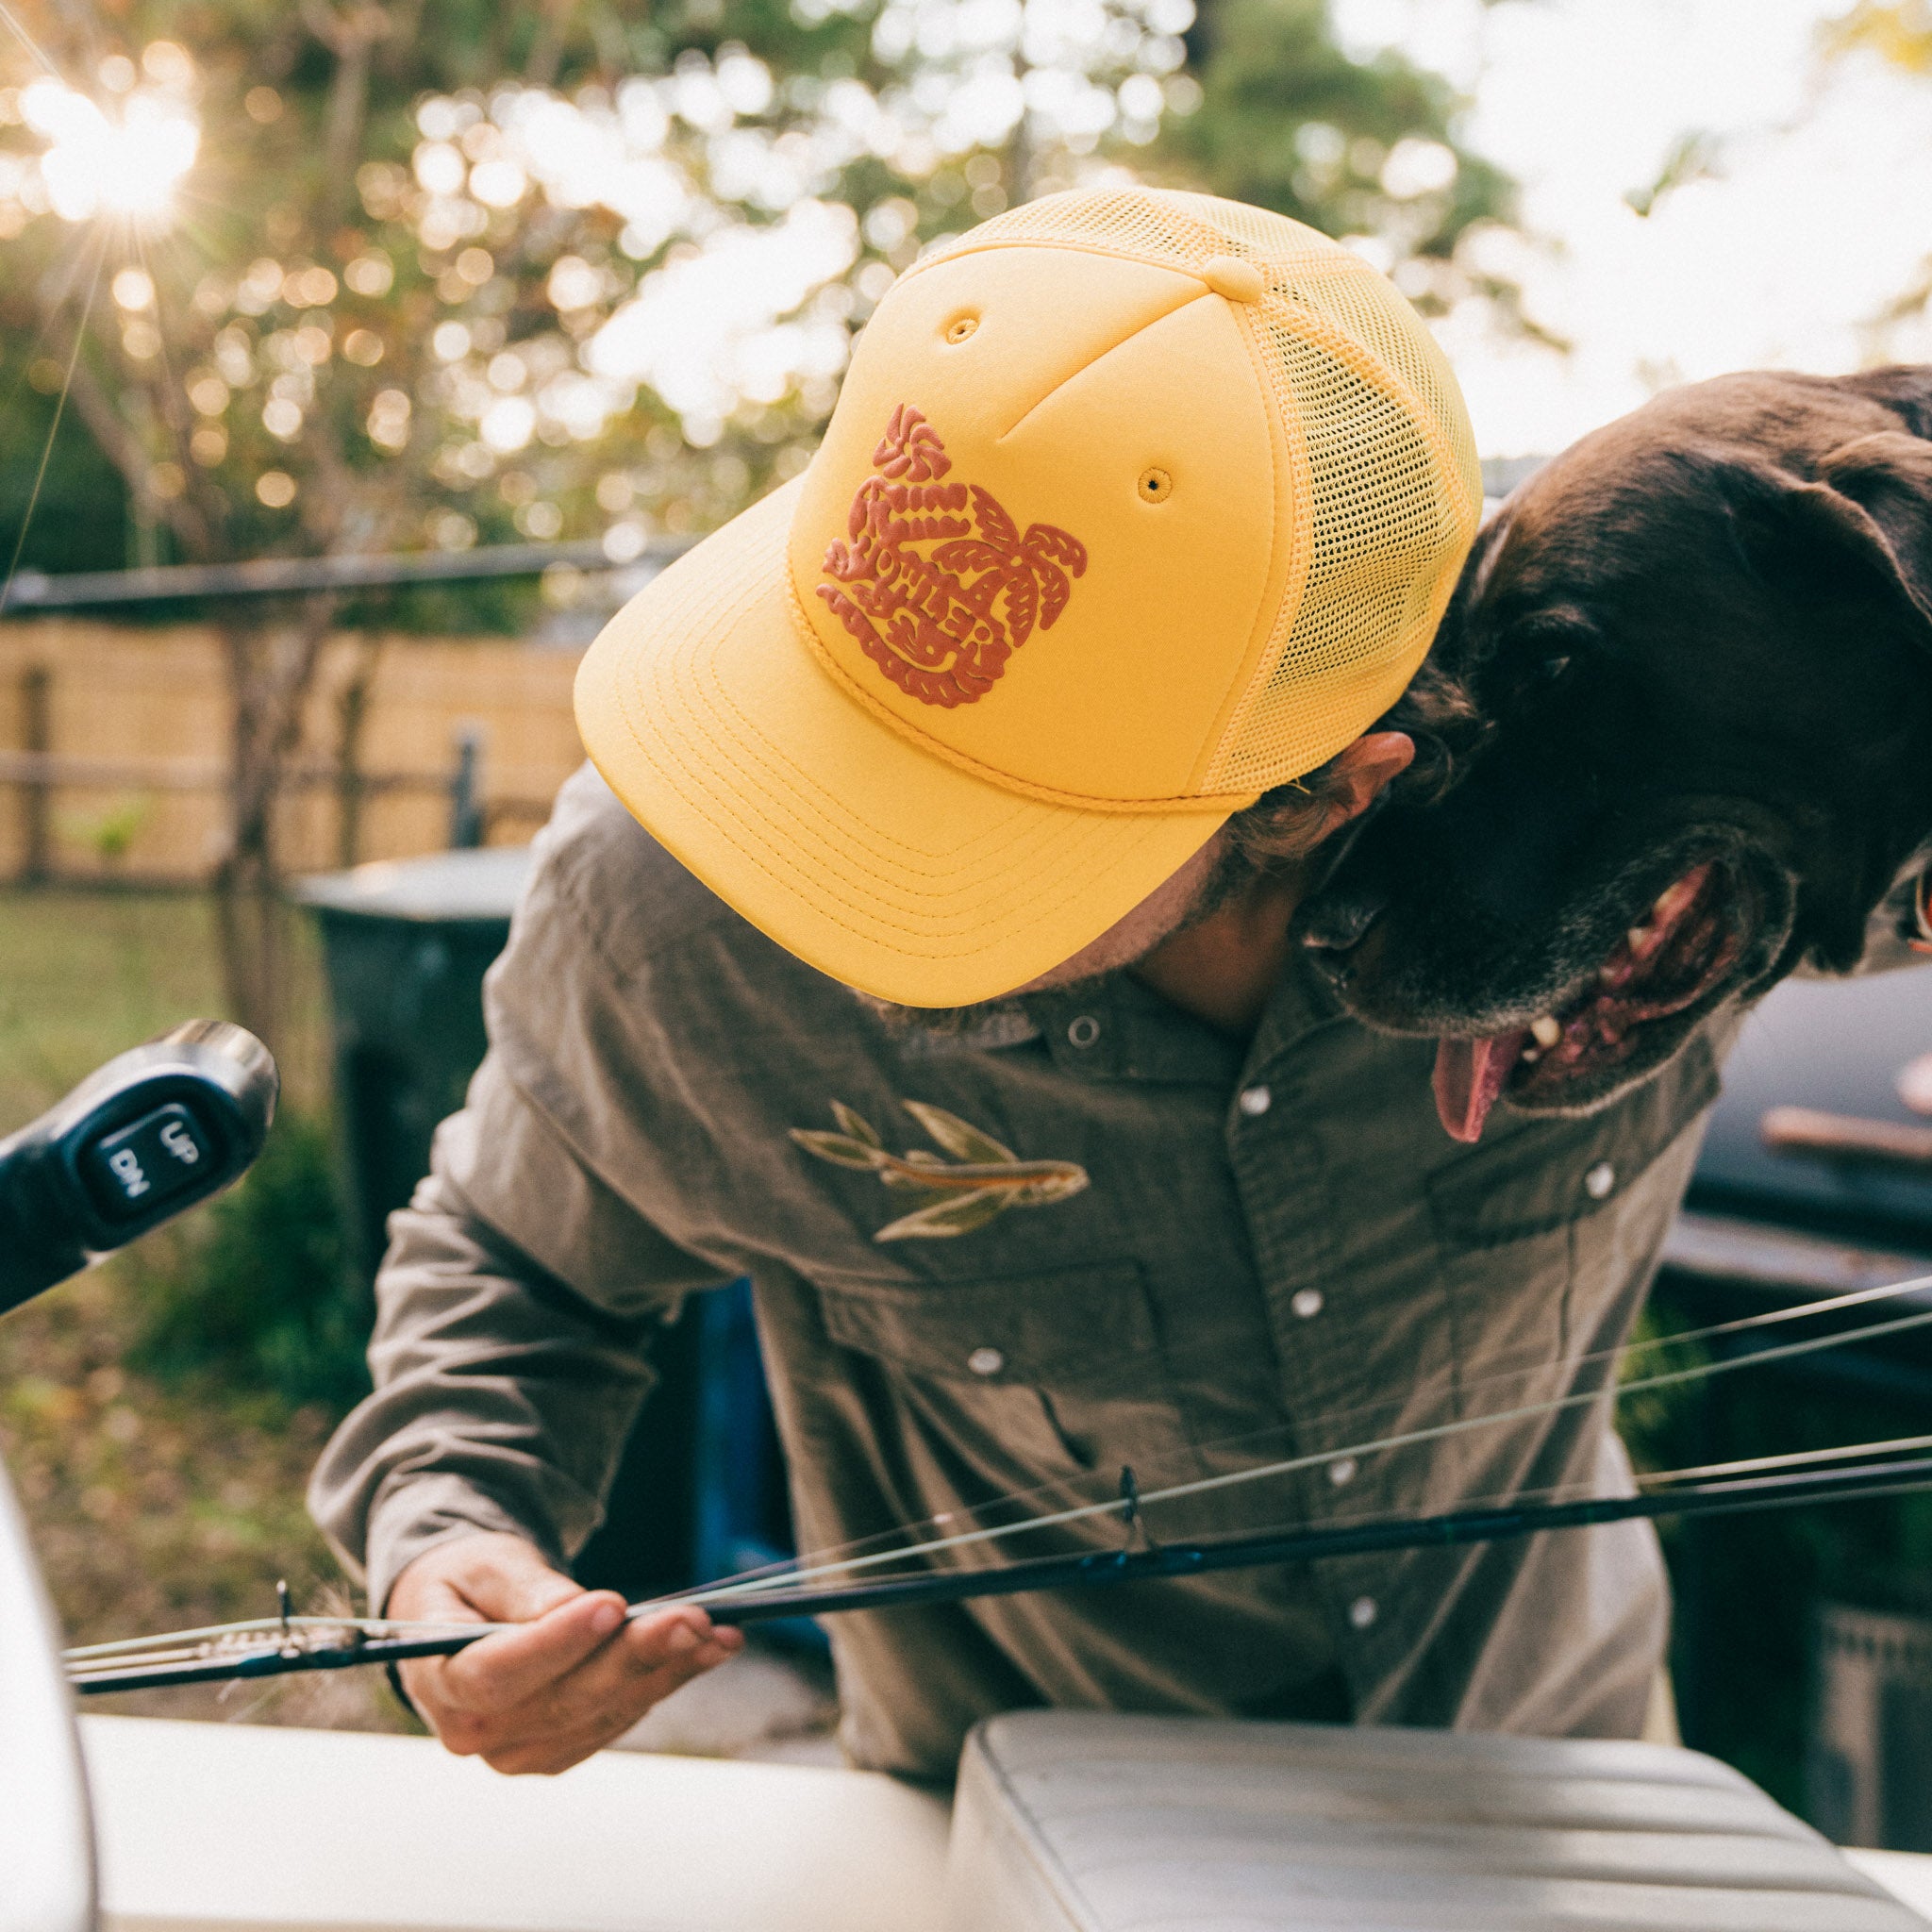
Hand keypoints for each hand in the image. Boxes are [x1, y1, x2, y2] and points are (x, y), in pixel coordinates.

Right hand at [387, 1531, 742, 1774]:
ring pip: (604, 1712)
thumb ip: (521, 1589)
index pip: (497, 1675)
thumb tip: (567, 1606)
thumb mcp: (484, 1566)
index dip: (555, 1644)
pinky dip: (667, 1680)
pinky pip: (620, 1716)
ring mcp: (521, 1750)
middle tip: (691, 1619)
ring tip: (717, 1631)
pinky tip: (708, 1649)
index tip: (610, 1605)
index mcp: (441, 1682)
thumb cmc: (468, 1583)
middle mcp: (476, 1734)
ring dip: (667, 1670)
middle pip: (564, 1700)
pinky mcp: (562, 1748)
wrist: (464, 1615)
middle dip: (635, 1655)